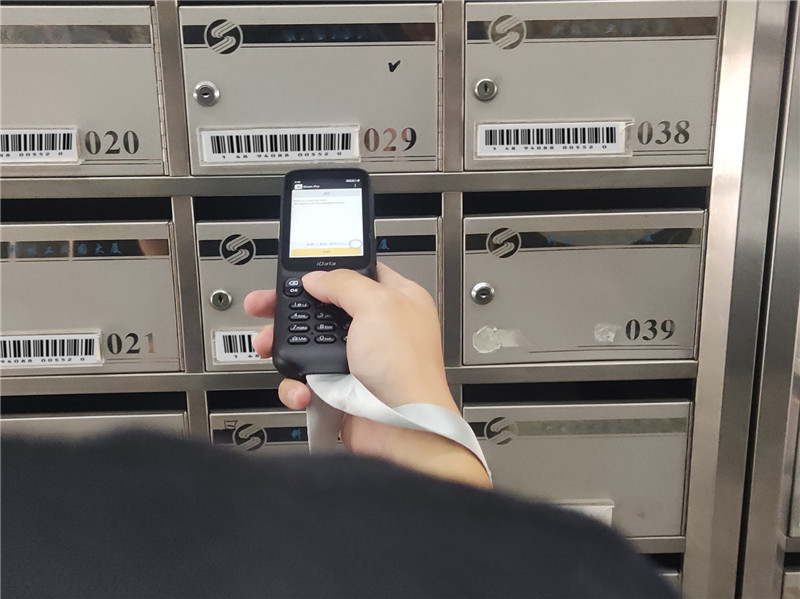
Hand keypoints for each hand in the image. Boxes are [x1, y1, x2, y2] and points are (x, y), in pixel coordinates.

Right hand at [244, 263, 490, 487]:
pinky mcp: (340, 388)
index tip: (301, 272)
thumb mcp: (378, 306)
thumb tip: (316, 278)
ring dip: (283, 346)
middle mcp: (377, 329)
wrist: (403, 427)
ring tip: (268, 345)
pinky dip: (296, 385)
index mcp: (396, 300)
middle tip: (264, 305)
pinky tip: (302, 387)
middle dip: (290, 308)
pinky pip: (306, 381)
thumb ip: (344, 283)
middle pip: (323, 308)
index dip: (328, 271)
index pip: (358, 273)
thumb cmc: (408, 369)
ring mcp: (356, 360)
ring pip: (308, 345)